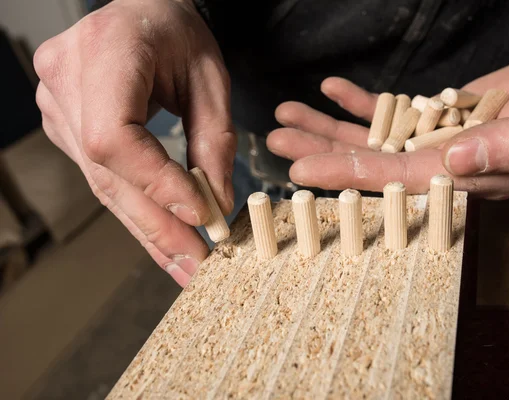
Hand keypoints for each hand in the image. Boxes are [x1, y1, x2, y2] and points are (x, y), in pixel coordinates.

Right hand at [34, 0, 235, 286]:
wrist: (141, 10)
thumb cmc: (176, 33)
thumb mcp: (210, 78)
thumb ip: (215, 139)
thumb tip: (216, 203)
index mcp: (105, 52)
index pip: (115, 137)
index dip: (155, 183)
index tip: (199, 216)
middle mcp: (66, 79)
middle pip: (107, 172)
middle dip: (156, 224)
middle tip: (194, 264)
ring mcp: (57, 104)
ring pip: (102, 183)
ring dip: (146, 228)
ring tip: (182, 263)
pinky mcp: (65, 125)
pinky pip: (101, 176)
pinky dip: (136, 208)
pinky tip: (161, 237)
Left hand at [266, 41, 508, 199]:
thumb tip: (455, 159)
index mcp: (471, 176)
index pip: (399, 181)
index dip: (350, 177)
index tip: (304, 172)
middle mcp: (445, 163)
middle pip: (372, 161)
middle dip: (322, 152)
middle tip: (275, 143)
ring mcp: (437, 138)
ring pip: (373, 136)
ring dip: (328, 126)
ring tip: (286, 116)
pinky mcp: (439, 114)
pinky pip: (393, 108)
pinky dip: (361, 99)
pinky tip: (330, 89)